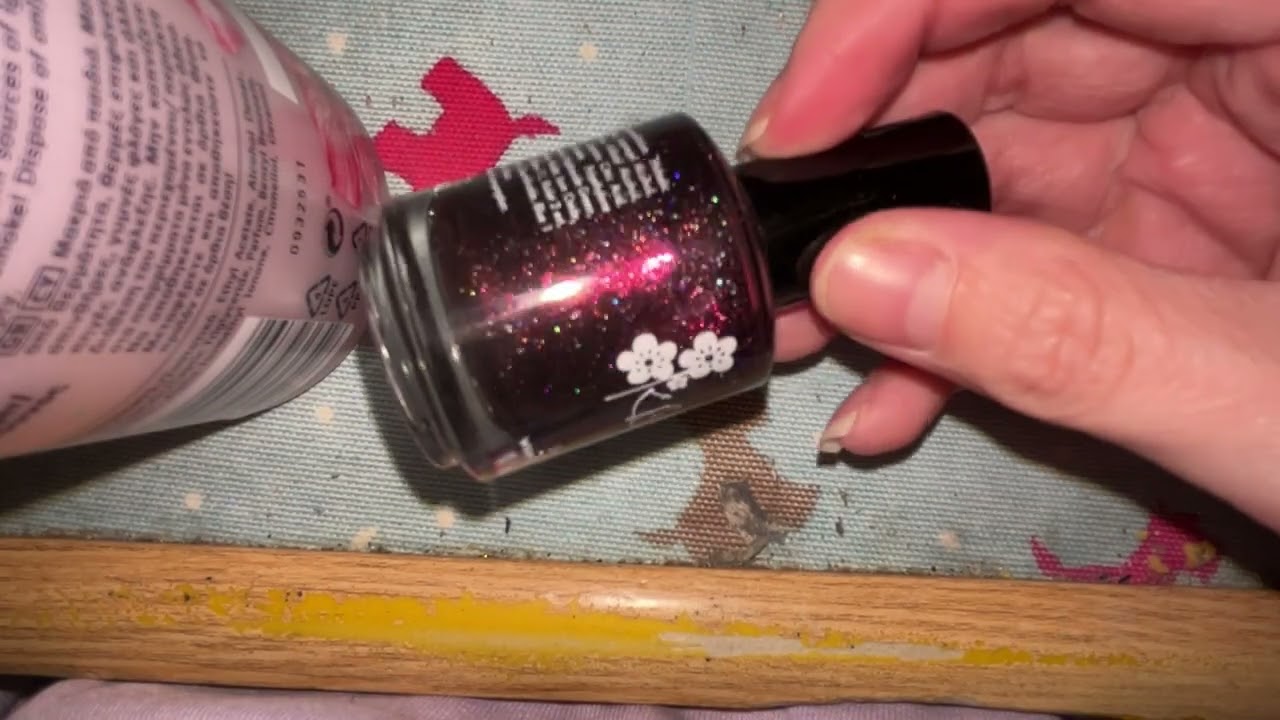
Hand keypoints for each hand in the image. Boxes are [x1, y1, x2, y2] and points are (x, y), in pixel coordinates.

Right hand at [748, 1, 1279, 531]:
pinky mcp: (1183, 215)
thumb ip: (1077, 336)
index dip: (905, 10)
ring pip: (1009, 143)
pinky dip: (961, 311)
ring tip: (815, 345)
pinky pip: (1041, 229)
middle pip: (1018, 34)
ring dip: (898, 251)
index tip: (800, 125)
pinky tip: (902, 395)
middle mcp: (1258, 51)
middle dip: (879, 152)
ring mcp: (1219, 133)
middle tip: (783, 253)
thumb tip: (856, 275)